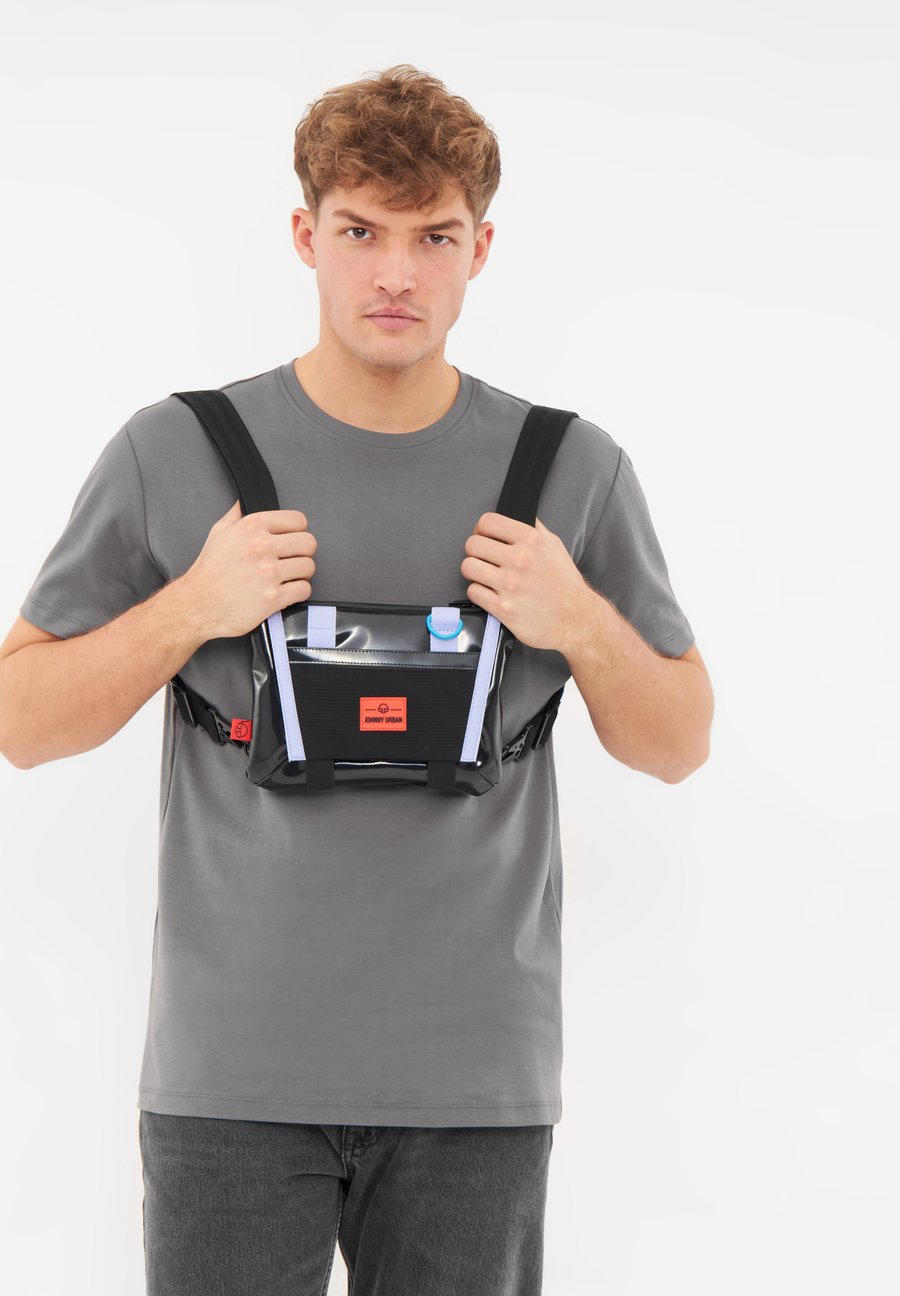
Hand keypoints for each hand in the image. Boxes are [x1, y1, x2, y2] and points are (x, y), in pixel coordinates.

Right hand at [181, 499, 317, 638]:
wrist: (197, 605)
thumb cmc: (209, 571)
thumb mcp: (219, 533)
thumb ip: (237, 514)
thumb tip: (246, 500)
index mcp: (252, 526)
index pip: (298, 520)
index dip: (297, 531)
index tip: (291, 540)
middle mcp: (262, 546)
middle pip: (309, 543)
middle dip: (302, 553)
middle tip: (291, 560)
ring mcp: (269, 573)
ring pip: (309, 567)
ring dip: (301, 574)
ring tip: (286, 577)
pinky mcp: (273, 597)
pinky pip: (304, 590)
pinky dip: (298, 593)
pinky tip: (286, 592)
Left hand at [460, 513, 589, 651]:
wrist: (576, 619)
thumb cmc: (564, 584)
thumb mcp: (554, 546)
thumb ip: (533, 528)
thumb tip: (514, 514)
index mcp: (532, 540)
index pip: (487, 522)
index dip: (480, 530)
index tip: (483, 537)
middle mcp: (520, 559)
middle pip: (472, 544)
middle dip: (475, 552)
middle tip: (484, 559)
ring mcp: (510, 585)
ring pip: (468, 567)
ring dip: (474, 572)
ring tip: (486, 577)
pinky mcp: (503, 608)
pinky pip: (473, 591)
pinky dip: (479, 593)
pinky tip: (490, 593)